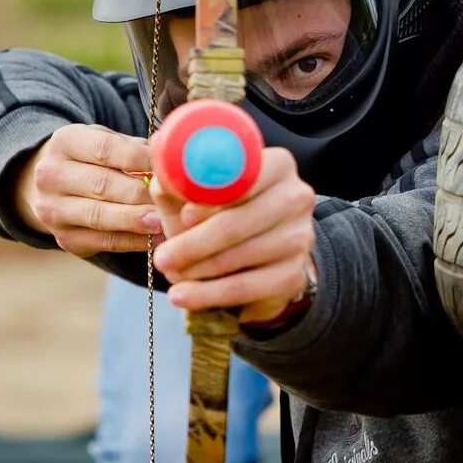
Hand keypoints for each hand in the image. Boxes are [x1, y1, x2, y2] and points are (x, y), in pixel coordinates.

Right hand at [15, 124, 162, 255]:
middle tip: (170, 198)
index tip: (165, 167)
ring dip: (135, 220)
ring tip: (163, 221)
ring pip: (100, 216)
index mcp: (64, 143)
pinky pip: (104, 241)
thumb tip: (165, 151)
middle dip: (140, 193)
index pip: (105, 149)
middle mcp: (51, 176)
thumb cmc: (95, 161)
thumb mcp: (107, 142)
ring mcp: (53, 210)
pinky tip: (156, 238)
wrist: (57, 188)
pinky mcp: (65, 239)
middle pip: (102, 184)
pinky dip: (134, 241)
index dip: (139, 158)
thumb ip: (135, 147)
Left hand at [148, 144, 315, 324]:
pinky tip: (183, 297)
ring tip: (170, 274)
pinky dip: (208, 293)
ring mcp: (300, 238)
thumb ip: (179, 182)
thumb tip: (163, 182)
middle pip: (239, 221)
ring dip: (197, 269)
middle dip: (194, 243)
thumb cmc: (218, 215)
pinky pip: (245, 287)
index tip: (184, 216)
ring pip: (240, 256)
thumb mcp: (196, 195)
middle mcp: (296, 197)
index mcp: (276, 165)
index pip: (243, 179)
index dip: (211, 197)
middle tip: (162, 258)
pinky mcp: (293, 274)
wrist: (252, 256)